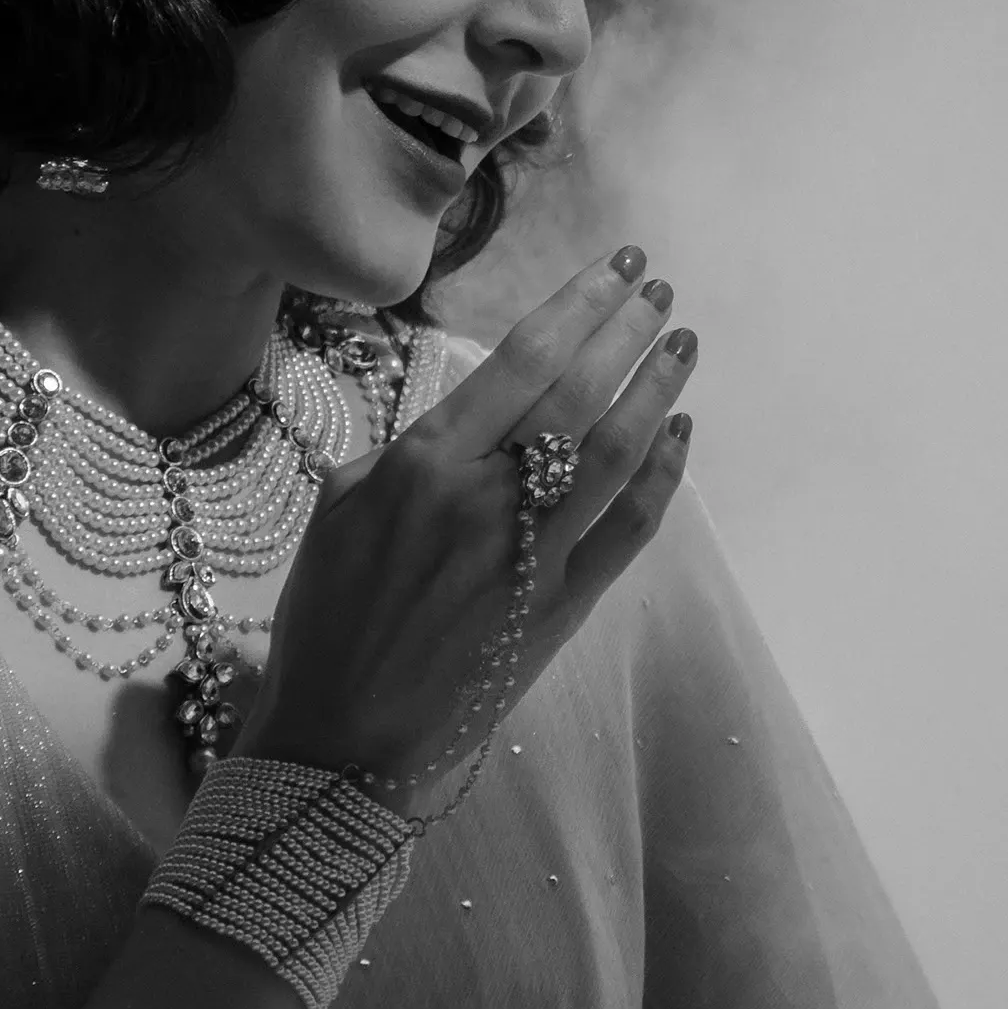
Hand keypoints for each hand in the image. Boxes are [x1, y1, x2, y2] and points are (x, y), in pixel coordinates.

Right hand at [238, 244, 697, 803]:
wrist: (344, 740)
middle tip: (658, 289)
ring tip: (682, 345)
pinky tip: (680, 436)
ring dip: (658, 390)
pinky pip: (631, 528)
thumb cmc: (326, 624)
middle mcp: (485, 501)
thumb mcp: (339, 515)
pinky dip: (664, 477)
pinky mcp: (565, 606)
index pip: (519, 362)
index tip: (613, 269)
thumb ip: (404, 453)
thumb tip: (464, 414)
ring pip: (618, 453)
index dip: (575, 306)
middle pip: (579, 394)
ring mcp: (534, 556)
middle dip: (626, 332)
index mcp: (421, 467)